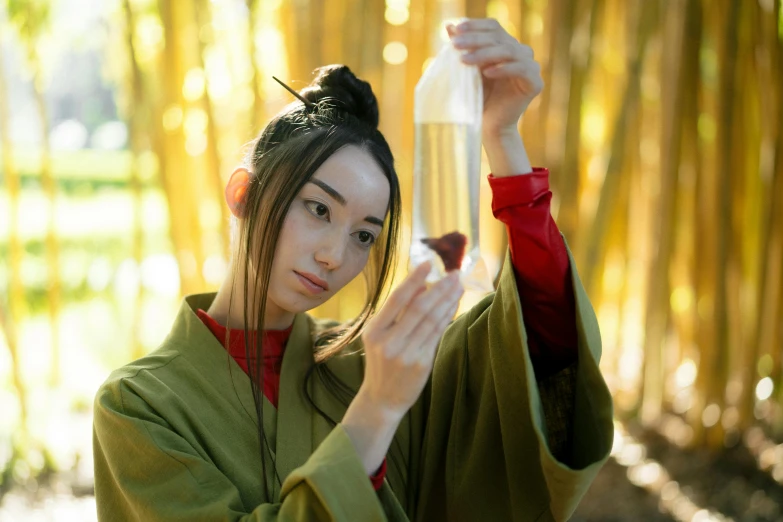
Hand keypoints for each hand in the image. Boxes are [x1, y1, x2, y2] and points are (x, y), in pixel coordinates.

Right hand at [358, 261, 463, 418]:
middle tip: (453, 273)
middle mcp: (388, 341)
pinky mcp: (421, 364)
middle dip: (439, 288)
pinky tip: (453, 305)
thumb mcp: (379, 336)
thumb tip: (421, 285)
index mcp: (374, 331)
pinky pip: (437, 334)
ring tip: (458, 285)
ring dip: (447, 300)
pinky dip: (446, 317)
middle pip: (418, 308)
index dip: (413, 280)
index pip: (397, 299)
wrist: (381, 399)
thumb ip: (396, 313)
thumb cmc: (381, 363)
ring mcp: (406, 354)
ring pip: (431, 320)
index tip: (427, 264)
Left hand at [447, 18, 542, 134]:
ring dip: (484, 54)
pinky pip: (521, 69)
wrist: (488, 125)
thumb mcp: (467, 69)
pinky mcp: (535, 83)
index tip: (455, 29)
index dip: (475, 25)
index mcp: (507, 45)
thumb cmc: (476, 97)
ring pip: (509, 51)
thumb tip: (448, 25)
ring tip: (464, 60)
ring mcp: (531, 67)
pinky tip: (487, 73)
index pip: (493, 27)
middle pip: (499, 38)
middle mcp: (521, 53)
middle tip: (454, 45)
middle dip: (474, 40)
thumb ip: (462, 47)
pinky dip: (503, 69)